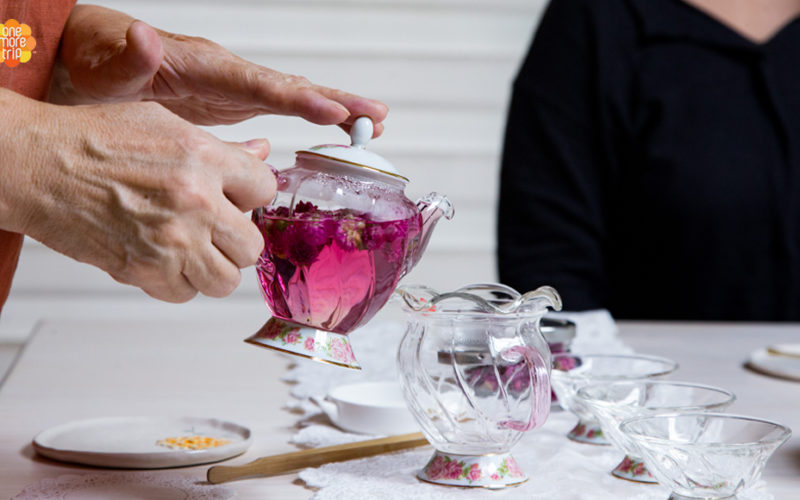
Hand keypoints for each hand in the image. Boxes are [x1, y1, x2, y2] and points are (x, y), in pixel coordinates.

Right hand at [0, 92, 274, 301]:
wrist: (35, 165)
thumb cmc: (91, 139)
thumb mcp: (164, 125)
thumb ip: (221, 147)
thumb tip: (260, 152)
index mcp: (203, 158)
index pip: (265, 189)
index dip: (252, 194)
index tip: (238, 197)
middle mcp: (195, 201)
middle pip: (252, 246)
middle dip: (236, 239)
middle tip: (216, 229)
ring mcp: (172, 240)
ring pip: (226, 280)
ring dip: (212, 268)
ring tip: (192, 249)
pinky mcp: (144, 270)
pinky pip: (185, 293)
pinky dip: (177, 282)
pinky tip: (163, 258)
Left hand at [51, 5, 387, 133]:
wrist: (98, 63)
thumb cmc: (100, 65)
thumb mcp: (106, 67)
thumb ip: (128, 57)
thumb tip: (143, 37)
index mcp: (205, 68)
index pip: (259, 85)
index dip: (297, 99)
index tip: (333, 111)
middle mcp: (229, 74)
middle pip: (292, 88)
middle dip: (336, 102)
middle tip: (376, 118)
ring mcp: (235, 87)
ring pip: (295, 96)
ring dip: (336, 109)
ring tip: (374, 124)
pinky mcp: (234, 102)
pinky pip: (283, 107)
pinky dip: (314, 116)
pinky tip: (336, 130)